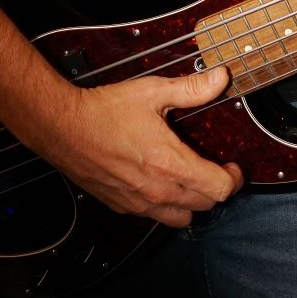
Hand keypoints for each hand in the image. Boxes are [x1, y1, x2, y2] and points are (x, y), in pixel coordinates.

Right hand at [38, 65, 243, 226]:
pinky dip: (165, 205)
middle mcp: (158, 190)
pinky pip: (155, 217)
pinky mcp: (122, 206)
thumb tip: (219, 79)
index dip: (233, 178)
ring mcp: (140, 202)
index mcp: (171, 164)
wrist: (63, 127)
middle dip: (216, 188)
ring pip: (182, 219)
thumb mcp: (152, 91)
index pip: (219, 189)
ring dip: (192, 202)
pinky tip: (159, 182)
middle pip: (206, 206)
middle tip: (214, 169)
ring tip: (189, 179)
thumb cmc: (105, 110)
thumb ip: (191, 89)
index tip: (232, 167)